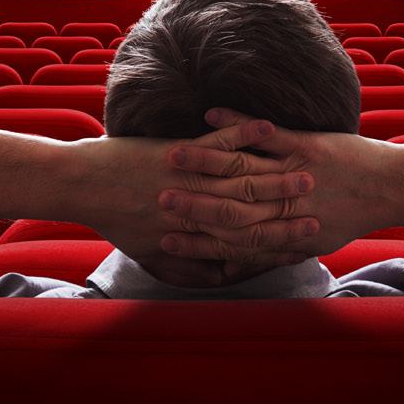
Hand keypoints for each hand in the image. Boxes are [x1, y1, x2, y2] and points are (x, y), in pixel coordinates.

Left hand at [65, 116, 320, 285]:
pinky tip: (267, 126)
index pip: (247, 245)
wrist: (82, 188)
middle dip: (291, 212)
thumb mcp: (149, 251)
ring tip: (311, 171)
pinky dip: (244, 132)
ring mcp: (191, 179)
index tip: (309, 242)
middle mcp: (197, 210)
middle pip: (255, 212)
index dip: (282, 245)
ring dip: (279, 175)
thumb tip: (206, 278)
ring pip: (244, 177)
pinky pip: (219, 142)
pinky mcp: (180, 153)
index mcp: (193, 236)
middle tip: (322, 210)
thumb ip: (180, 267)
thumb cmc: (113, 219)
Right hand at [157, 108, 403, 260]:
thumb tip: (242, 266)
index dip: (196, 242)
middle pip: (229, 207)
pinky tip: (211, 114)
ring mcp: (294, 173)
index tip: (164, 238)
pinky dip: (238, 125)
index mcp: (285, 231)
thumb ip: (277, 250)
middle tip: (158, 199)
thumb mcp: (315, 241)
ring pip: (242, 169)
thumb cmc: (352, 215)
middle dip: (191, 204)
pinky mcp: (306, 145)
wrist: (392, 189)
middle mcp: (286, 206)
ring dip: (205, 161)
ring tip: (172, 155)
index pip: (231, 241)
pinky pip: (266, 135)